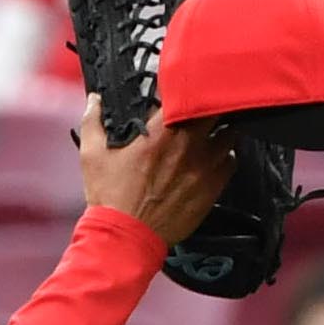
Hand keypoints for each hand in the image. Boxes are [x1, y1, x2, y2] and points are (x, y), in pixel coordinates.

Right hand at [75, 94, 234, 245]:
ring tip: (211, 132)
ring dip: (221, 130)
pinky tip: (214, 158)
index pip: (183, 94)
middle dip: (209, 105)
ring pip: (230, 134)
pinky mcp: (212, 187)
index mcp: (160, 131)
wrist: (126, 237)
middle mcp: (188, 144)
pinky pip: (232, 161)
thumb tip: (95, 100)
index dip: (184, 87)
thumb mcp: (91, 154)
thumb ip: (93, 121)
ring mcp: (204, 166)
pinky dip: (225, 156)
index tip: (180, 88)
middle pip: (216, 109)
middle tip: (202, 106)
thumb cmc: (110, 197)